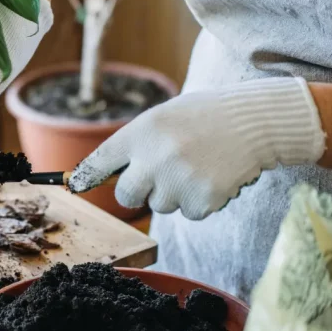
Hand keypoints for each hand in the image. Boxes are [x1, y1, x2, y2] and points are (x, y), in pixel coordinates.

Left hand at [68, 78, 325, 219]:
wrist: (255, 122)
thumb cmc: (205, 117)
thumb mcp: (163, 117)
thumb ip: (135, 143)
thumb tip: (105, 175)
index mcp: (142, 131)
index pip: (101, 160)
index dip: (85, 176)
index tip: (75, 185)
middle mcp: (154, 157)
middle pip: (126, 195)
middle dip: (137, 191)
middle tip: (159, 176)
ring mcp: (178, 180)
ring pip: (160, 205)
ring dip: (173, 194)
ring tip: (196, 166)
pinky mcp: (202, 199)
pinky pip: (188, 213)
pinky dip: (198, 202)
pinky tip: (213, 177)